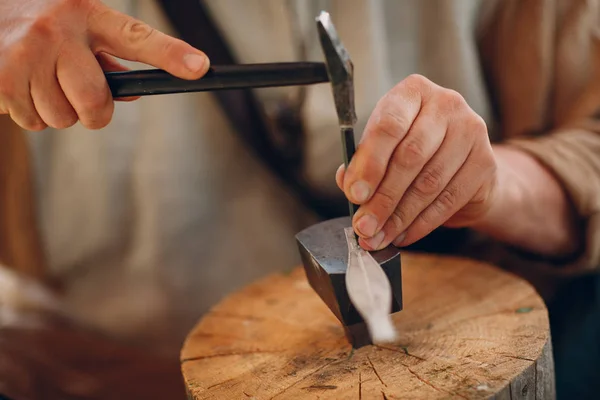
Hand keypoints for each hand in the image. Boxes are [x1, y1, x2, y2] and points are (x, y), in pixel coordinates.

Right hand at [0, 0, 208, 130]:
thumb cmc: (38, 25)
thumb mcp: (75, 27)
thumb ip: (107, 58)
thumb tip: (132, 94)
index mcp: (86, 12)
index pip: (136, 38)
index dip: (171, 55)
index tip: (200, 67)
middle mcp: (57, 30)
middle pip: (97, 103)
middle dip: (94, 112)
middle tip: (79, 96)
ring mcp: (26, 54)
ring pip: (63, 119)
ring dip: (56, 111)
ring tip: (38, 78)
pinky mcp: (1, 78)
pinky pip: (34, 122)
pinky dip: (30, 113)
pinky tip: (19, 84)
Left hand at [336, 74, 496, 249]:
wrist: (463, 164)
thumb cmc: (415, 151)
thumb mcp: (384, 148)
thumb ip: (363, 162)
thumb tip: (349, 185)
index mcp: (412, 92)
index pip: (388, 125)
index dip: (369, 164)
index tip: (354, 194)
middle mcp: (446, 103)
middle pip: (410, 157)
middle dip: (383, 198)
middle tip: (364, 225)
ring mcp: (471, 130)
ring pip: (429, 183)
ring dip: (399, 216)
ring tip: (379, 236)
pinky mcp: (485, 161)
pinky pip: (449, 200)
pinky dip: (422, 223)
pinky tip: (403, 235)